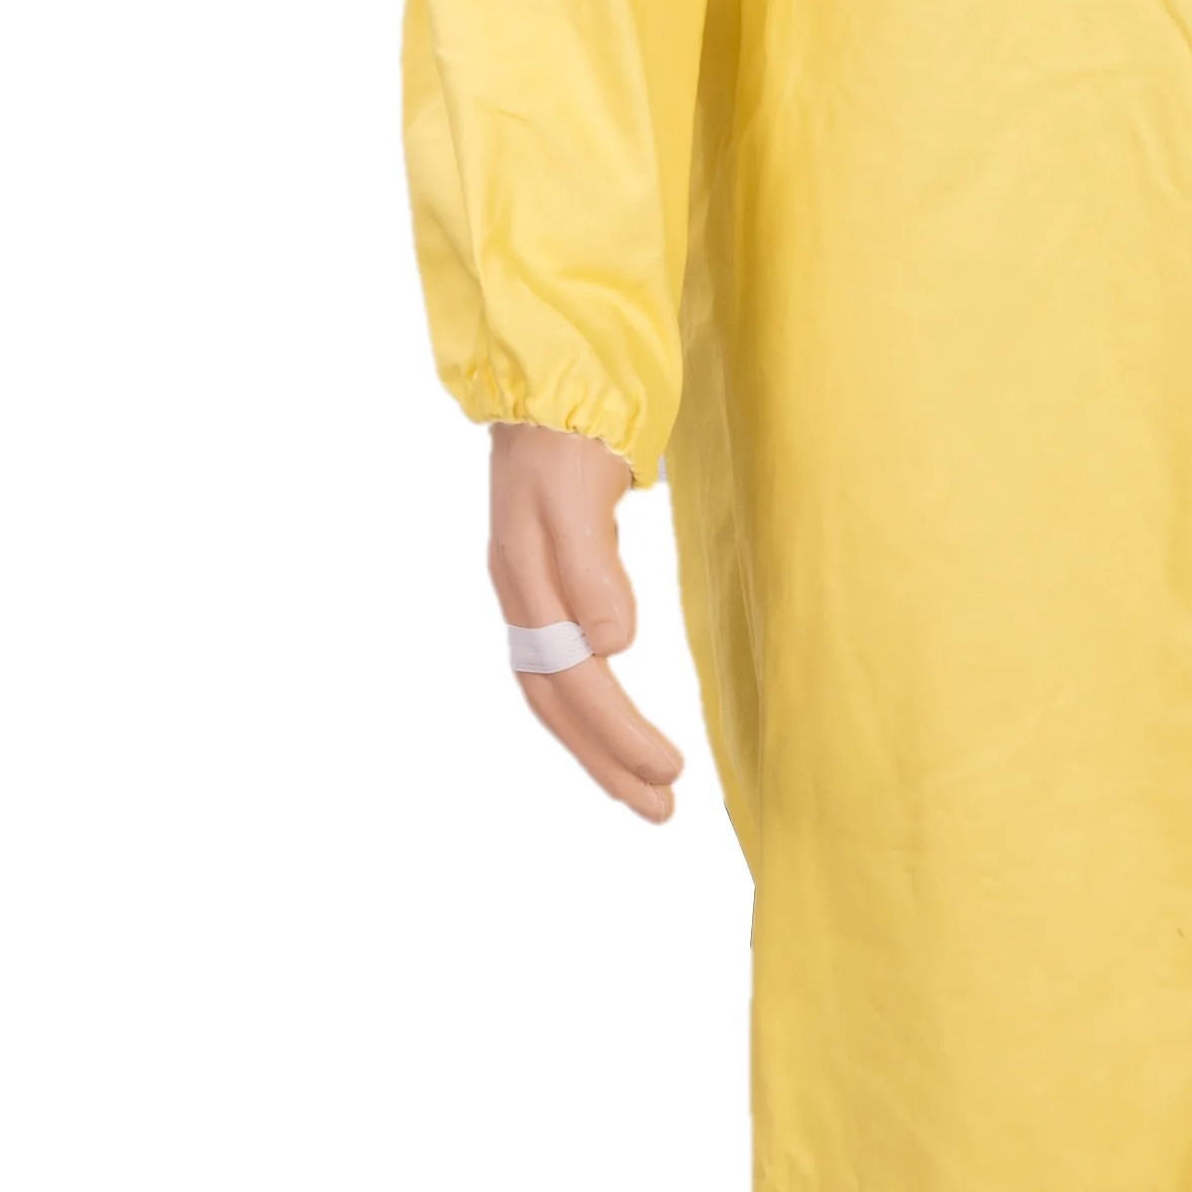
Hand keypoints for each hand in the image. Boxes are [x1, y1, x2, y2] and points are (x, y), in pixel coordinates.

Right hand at [488, 423, 686, 824]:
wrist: (543, 383)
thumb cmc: (565, 431)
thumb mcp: (577, 488)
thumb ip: (591, 564)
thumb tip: (611, 644)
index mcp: (527, 581)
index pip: (571, 681)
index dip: (616, 733)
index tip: (668, 772)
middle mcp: (523, 596)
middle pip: (557, 702)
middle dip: (606, 760)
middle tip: (662, 808)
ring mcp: (531, 591)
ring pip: (556, 691)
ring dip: (597, 745)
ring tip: (645, 790)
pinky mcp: (548, 583)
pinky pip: (562, 666)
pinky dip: (588, 709)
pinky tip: (611, 725)